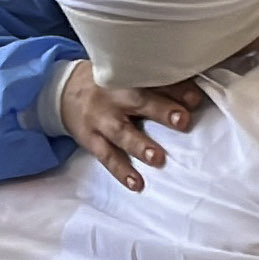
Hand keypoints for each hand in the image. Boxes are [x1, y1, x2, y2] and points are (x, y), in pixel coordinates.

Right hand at [60, 63, 207, 191]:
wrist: (62, 91)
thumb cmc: (107, 85)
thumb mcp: (127, 76)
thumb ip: (156, 84)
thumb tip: (195, 97)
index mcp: (127, 76)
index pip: (154, 79)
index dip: (176, 89)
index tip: (195, 99)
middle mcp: (114, 96)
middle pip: (138, 101)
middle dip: (161, 111)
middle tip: (183, 121)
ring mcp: (101, 119)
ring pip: (121, 132)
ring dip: (140, 145)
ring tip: (158, 158)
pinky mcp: (91, 139)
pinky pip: (106, 156)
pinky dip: (121, 171)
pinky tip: (136, 183)